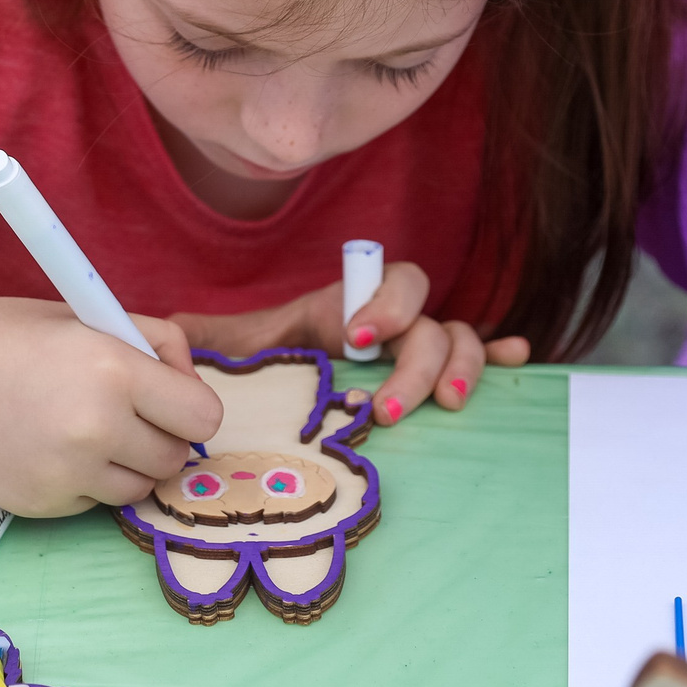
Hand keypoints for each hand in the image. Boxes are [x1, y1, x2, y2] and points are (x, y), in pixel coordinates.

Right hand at [0, 300, 222, 518]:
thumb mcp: (82, 316)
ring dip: (125, 463)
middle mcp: (96, 427)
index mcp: (113, 368)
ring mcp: (68, 473)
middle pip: (175, 457)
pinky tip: (44, 445)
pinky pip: (93, 500)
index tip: (168, 396)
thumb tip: (190, 380)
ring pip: (139, 486)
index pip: (203, 416)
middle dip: (159, 435)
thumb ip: (148, 342)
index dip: (189, 405)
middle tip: (124, 411)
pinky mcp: (43, 505)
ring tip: (80, 426)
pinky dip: (83, 479)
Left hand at [172, 263, 531, 425]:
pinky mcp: (437, 377)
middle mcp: (392, 322)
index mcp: (349, 304)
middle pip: (429, 317)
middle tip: (388, 407)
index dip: (383, 304)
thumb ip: (209, 338)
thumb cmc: (266, 368)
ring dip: (460, 366)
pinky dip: (502, 355)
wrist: (281, 389)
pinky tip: (518, 361)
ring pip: (459, 338)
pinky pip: (481, 354)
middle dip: (415, 359)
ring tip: (444, 406)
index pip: (388, 280)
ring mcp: (420, 349)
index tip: (357, 341)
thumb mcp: (239, 350)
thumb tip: (168, 332)